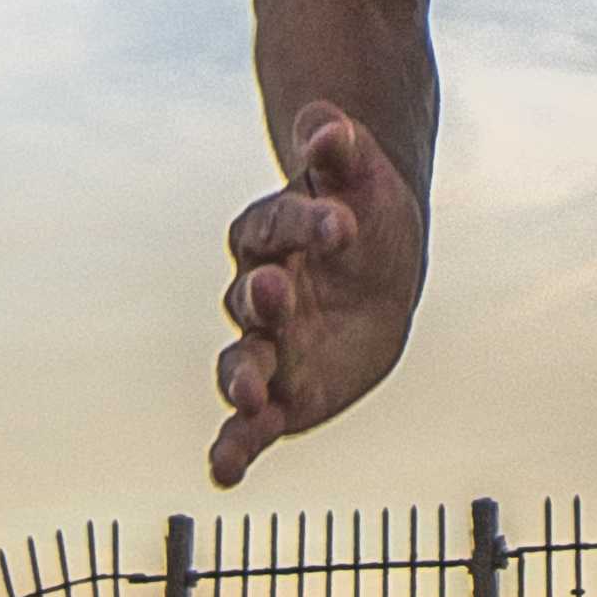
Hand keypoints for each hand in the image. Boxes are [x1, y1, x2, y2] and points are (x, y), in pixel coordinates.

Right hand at [210, 102, 425, 483]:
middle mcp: (263, 288)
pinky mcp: (285, 392)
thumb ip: (340, 149)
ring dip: (241, 378)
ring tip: (248, 395)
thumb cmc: (361, 212)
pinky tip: (221, 472)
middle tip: (274, 292)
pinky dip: (236, 446)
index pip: (281, 222)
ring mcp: (272, 343)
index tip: (341, 221)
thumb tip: (326, 124)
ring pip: (243, 360)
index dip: (307, 220)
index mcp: (276, 230)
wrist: (375, 266)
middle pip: (250, 295)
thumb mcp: (361, 176)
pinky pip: (253, 423)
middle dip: (261, 297)